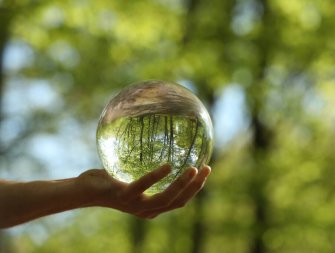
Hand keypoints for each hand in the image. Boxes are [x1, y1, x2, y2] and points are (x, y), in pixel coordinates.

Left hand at [77, 165, 210, 217]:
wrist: (83, 191)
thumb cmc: (108, 181)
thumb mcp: (130, 175)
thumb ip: (145, 168)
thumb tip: (160, 144)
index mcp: (150, 207)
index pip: (179, 201)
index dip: (194, 189)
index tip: (205, 171)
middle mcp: (147, 210)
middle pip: (178, 202)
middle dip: (195, 187)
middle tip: (206, 168)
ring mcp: (136, 206)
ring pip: (166, 199)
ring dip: (182, 184)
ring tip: (193, 168)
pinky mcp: (125, 198)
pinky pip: (144, 186)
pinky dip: (157, 177)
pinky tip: (168, 165)